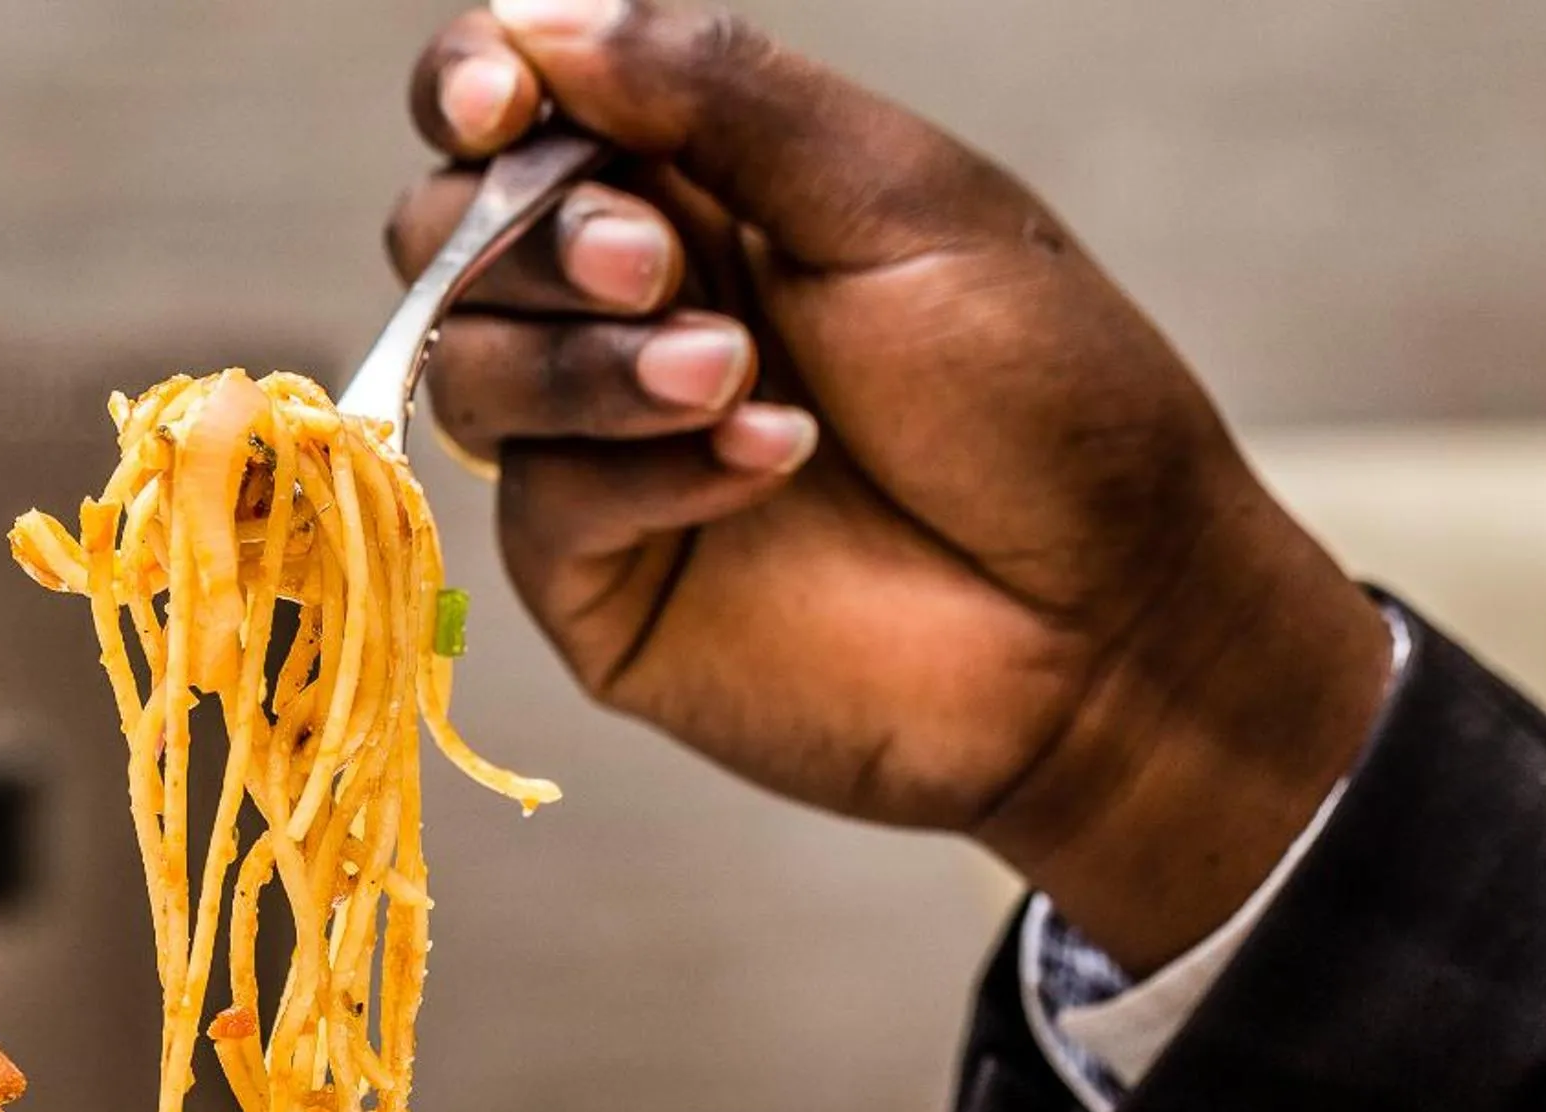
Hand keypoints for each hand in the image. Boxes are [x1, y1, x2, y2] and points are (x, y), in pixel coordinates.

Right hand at [394, 0, 1390, 972]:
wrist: (1102, 616)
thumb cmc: (1035, 391)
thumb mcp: (889, 197)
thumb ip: (712, 94)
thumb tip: (536, 19)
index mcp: (688, 187)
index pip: (506, 109)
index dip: (470, 87)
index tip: (502, 103)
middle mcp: (621, 309)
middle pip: (443, 234)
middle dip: (529, 235)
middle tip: (656, 264)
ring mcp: (597, 450)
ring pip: (468, 368)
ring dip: (586, 362)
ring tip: (732, 376)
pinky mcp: (596, 583)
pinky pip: (539, 504)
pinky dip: (642, 472)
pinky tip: (768, 462)